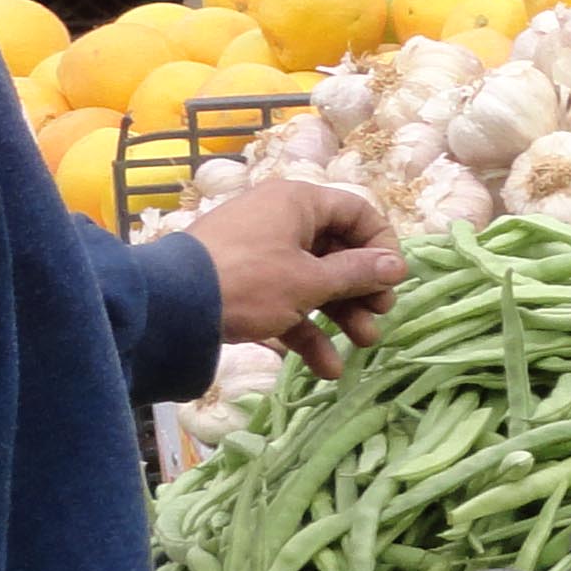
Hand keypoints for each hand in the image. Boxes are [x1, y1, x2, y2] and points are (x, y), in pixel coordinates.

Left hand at [183, 178, 402, 376]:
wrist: (172, 306)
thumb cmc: (250, 281)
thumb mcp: (311, 281)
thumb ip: (358, 274)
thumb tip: (398, 266)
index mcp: (298, 203)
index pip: (357, 212)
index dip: (382, 246)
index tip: (393, 280)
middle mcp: (280, 220)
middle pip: (337, 251)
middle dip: (362, 290)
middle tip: (378, 317)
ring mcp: (259, 253)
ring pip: (313, 281)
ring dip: (340, 315)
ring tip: (361, 346)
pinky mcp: (243, 283)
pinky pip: (284, 302)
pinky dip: (304, 330)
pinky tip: (325, 367)